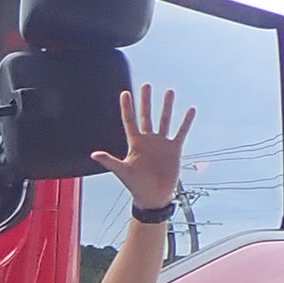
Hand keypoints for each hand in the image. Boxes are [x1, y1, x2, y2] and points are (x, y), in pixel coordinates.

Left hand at [91, 85, 194, 214]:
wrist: (153, 196)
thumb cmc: (136, 185)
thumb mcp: (122, 171)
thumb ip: (109, 161)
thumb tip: (93, 154)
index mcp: (134, 143)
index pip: (130, 120)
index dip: (127, 107)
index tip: (125, 92)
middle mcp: (148, 140)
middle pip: (146, 116)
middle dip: (146, 101)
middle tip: (146, 85)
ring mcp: (161, 143)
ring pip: (164, 120)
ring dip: (166, 106)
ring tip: (168, 91)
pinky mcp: (174, 149)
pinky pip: (181, 132)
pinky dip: (185, 121)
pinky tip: (190, 110)